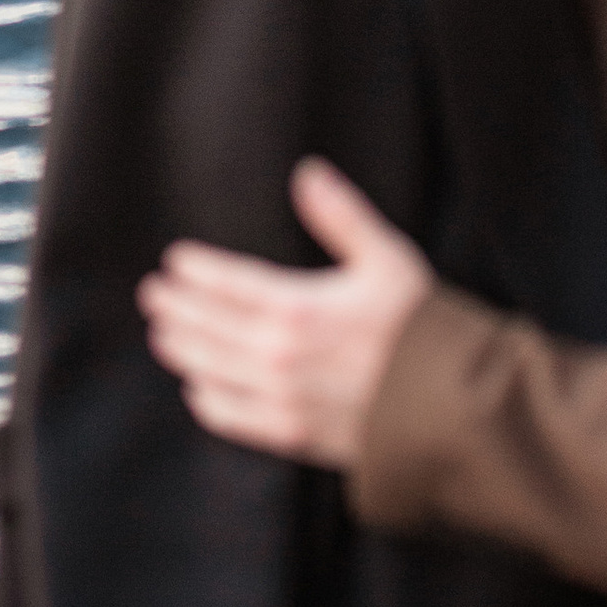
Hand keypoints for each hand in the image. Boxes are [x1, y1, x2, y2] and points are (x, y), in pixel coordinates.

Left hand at [138, 159, 435, 468]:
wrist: (453, 405)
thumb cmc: (422, 327)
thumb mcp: (386, 257)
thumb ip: (341, 215)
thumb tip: (307, 172)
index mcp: (298, 307)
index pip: (228, 284)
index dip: (197, 272)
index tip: (175, 261)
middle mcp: (280, 355)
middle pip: (210, 327)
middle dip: (178, 308)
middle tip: (154, 295)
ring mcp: (283, 398)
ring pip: (214, 370)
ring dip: (184, 350)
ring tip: (163, 335)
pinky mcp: (294, 434)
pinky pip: (235, 419)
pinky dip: (210, 402)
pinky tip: (197, 390)